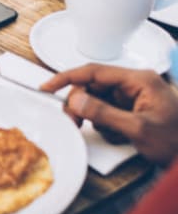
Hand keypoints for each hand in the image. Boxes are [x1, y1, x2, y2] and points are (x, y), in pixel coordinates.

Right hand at [42, 64, 177, 165]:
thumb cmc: (176, 141)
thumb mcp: (138, 129)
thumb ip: (104, 113)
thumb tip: (76, 101)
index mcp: (139, 80)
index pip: (94, 72)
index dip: (67, 78)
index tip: (48, 87)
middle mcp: (134, 85)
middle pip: (92, 87)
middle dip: (81, 105)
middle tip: (75, 122)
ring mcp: (132, 97)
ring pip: (96, 100)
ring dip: (94, 117)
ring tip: (107, 132)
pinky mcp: (130, 109)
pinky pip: (105, 111)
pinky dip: (104, 124)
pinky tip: (118, 134)